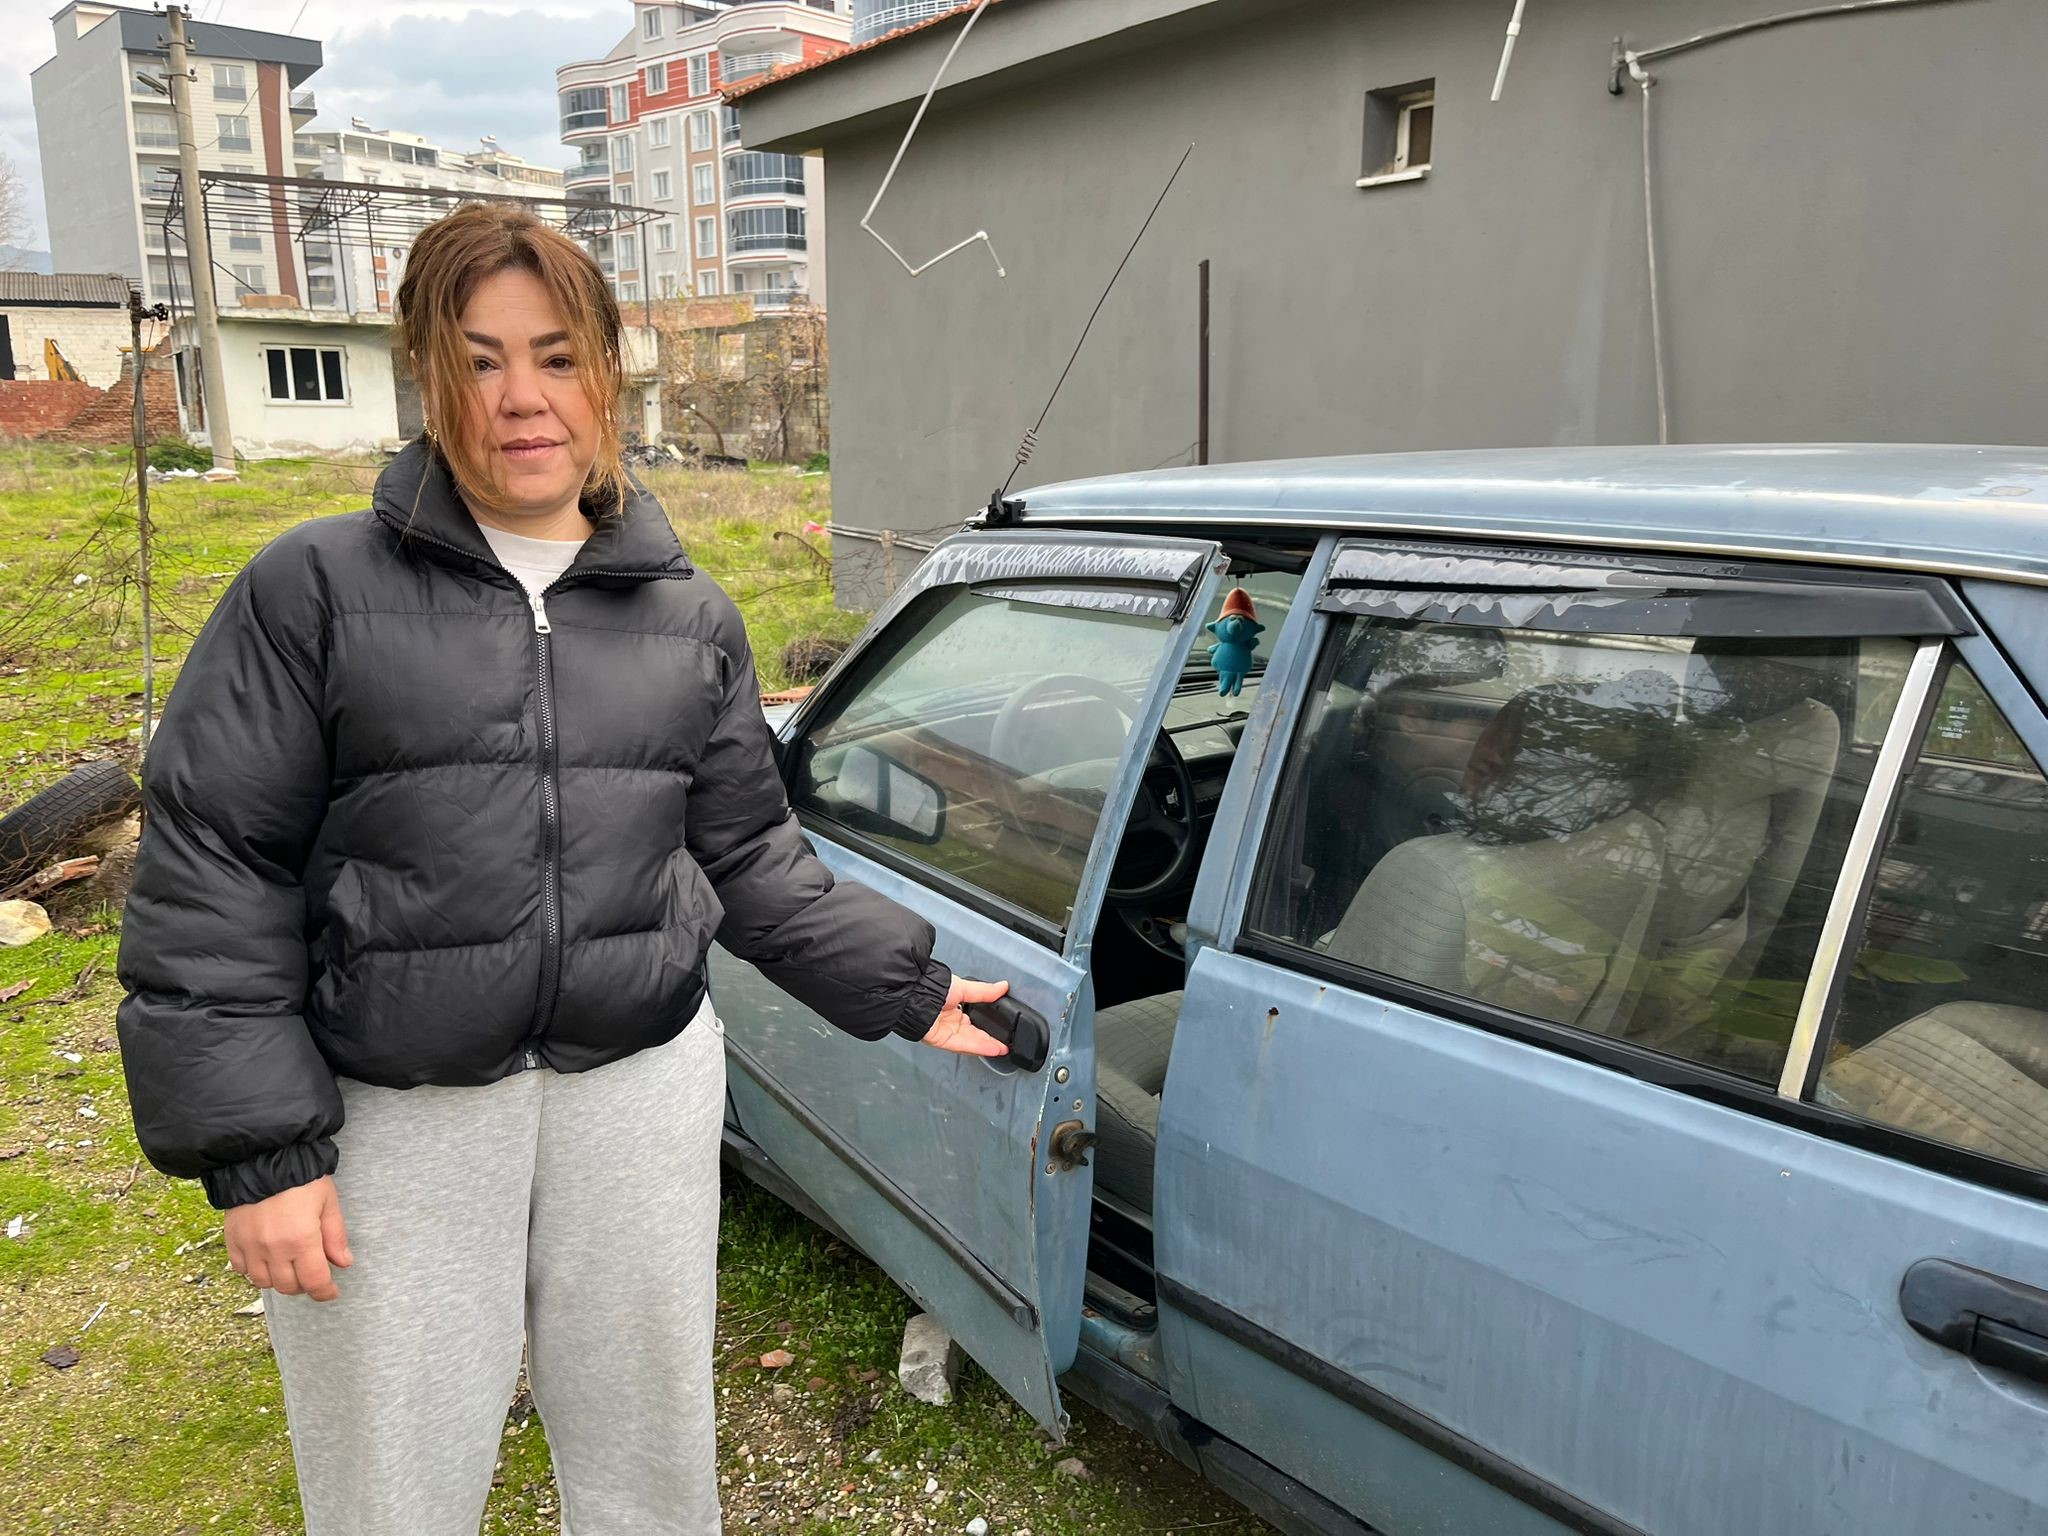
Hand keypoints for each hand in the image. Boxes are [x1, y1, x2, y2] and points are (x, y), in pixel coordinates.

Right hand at [223, 1175, 352, 1302]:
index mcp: (301, 1240)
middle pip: (288, 1286)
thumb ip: (335, 1236)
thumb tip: (343, 1263)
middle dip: (304, 1284)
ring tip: (289, 1266)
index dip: (325, 1292)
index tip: (331, 1292)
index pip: (314, 1282)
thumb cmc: (302, 1176)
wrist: (263, 1157)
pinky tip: (266, 1259)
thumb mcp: (328, 1202)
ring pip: (263, 1282)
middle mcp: (273, 1248)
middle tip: (312, 1273)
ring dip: (278, 1280)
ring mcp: (250, 1246)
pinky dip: (254, 1270)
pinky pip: (240, 1269)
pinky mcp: (232, 1239)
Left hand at [921, 976, 1010, 1057]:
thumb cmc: (932, 986)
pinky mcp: (941, 1040)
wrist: (916, 993)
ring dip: (987, 1046)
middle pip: (973, 1034)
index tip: (1001, 1029)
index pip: (973, 1021)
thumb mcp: (963, 987)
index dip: (988, 1026)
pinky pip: (963, 1046)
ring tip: (1003, 1049)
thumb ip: (984, 992)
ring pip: (969, 1042)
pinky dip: (978, 1048)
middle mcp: (948, 1021)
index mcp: (952, 1007)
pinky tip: (992, 1049)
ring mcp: (945, 1031)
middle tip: (1006, 1042)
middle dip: (990, 1039)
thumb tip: (1003, 987)